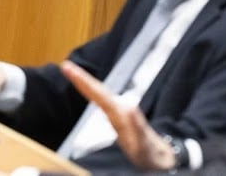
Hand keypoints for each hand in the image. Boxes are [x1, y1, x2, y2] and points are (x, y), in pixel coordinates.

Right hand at [60, 60, 176, 170]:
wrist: (160, 160)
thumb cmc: (151, 156)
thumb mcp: (145, 147)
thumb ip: (138, 128)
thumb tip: (130, 107)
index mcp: (123, 115)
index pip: (100, 95)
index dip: (84, 82)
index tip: (70, 70)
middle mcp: (121, 109)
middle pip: (98, 91)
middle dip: (82, 78)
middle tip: (65, 66)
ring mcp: (119, 112)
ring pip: (99, 93)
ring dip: (85, 82)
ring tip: (71, 71)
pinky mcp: (118, 116)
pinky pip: (101, 100)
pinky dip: (91, 91)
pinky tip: (85, 86)